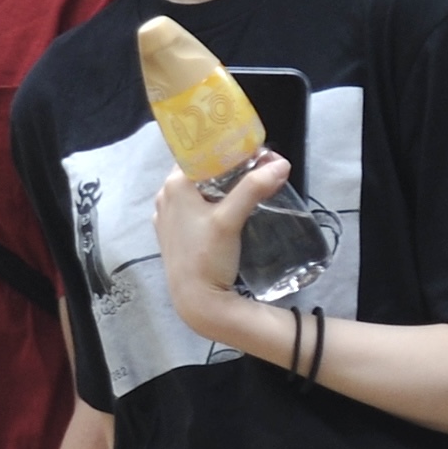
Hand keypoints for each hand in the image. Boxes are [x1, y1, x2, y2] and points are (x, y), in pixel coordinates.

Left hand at [148, 153, 287, 350]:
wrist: (196, 301)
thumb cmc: (207, 257)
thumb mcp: (230, 220)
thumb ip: (254, 189)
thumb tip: (281, 164)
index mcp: (174, 185)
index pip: (200, 151)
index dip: (227, 147)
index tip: (253, 149)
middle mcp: (166, 195)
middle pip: (200, 169)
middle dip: (229, 164)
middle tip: (259, 163)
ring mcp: (168, 215)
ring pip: (197, 187)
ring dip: (221, 182)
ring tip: (250, 179)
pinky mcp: (174, 232)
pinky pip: (193, 205)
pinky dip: (211, 200)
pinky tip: (229, 204)